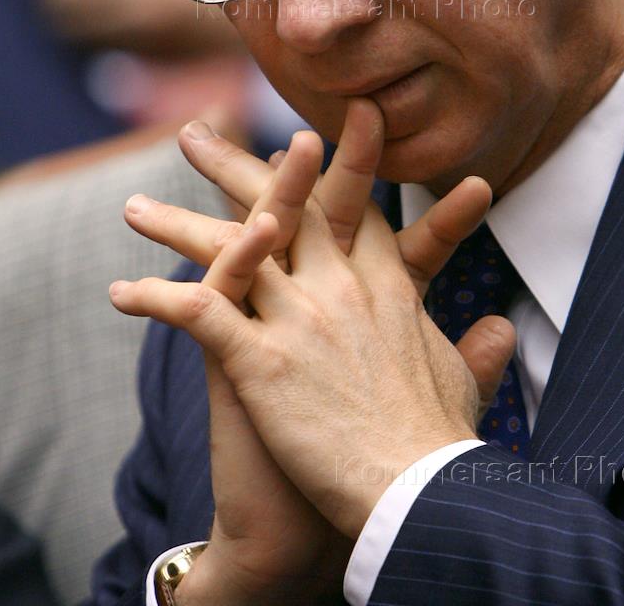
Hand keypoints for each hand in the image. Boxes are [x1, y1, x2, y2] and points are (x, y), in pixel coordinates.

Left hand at [112, 103, 515, 547]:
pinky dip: (156, 300)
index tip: (294, 140)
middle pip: (280, 208)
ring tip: (133, 206)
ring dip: (175, 225)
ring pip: (228, 250)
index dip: (319, 170)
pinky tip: (120, 292)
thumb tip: (503, 329)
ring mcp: (299, 319)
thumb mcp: (462, 381)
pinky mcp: (262, 360)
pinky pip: (197, 315)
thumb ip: (474, 347)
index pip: (345, 210)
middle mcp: (339, 287)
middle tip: (194, 133)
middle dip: (233, 167)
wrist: (420, 490)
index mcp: (384, 286)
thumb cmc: (442, 442)